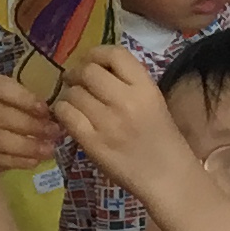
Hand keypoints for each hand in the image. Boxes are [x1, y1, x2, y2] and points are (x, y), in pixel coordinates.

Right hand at [0, 69, 60, 174]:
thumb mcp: (1, 99)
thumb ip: (21, 102)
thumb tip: (54, 115)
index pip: (0, 87)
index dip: (25, 99)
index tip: (46, 110)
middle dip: (30, 125)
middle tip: (54, 132)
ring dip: (26, 145)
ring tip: (48, 150)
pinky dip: (15, 161)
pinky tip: (33, 161)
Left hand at [54, 45, 196, 200]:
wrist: (167, 177)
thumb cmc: (162, 139)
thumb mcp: (153, 101)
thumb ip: (129, 83)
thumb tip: (96, 67)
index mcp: (146, 87)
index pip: (115, 54)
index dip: (96, 53)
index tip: (91, 62)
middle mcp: (126, 100)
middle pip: (88, 71)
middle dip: (76, 73)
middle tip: (74, 81)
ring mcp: (108, 122)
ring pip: (73, 92)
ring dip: (69, 94)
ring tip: (74, 102)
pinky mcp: (92, 142)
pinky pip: (66, 114)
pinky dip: (62, 111)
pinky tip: (69, 116)